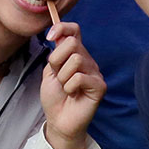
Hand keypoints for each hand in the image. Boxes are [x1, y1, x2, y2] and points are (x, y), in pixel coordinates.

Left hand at [39, 6, 103, 148]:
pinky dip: (70, 87)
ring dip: (63, 77)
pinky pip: (80, 77)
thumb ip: (55, 54)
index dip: (62, 28)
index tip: (50, 36)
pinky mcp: (99, 86)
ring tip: (66, 88)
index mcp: (76, 54)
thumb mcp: (49, 72)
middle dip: (57, 61)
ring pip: (76, 60)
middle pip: (72, 44)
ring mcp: (95, 73)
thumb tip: (58, 35)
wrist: (58, 121)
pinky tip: (73, 94)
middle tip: (58, 77)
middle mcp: (87, 61)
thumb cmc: (55, 98)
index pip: (74, 30)